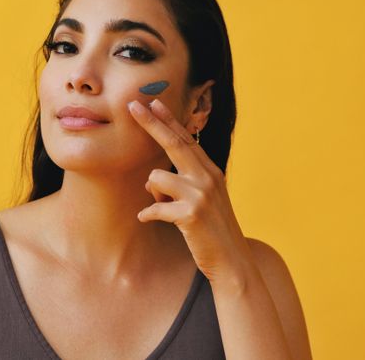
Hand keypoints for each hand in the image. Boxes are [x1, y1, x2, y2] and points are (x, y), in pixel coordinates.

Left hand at [127, 98, 255, 285]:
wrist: (232, 262)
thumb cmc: (211, 231)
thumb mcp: (201, 201)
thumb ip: (179, 186)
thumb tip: (151, 182)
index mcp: (210, 172)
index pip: (186, 139)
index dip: (169, 120)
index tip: (154, 103)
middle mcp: (207, 177)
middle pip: (174, 143)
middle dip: (151, 123)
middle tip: (132, 105)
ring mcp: (200, 195)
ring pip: (156, 178)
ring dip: (154, 195)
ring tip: (167, 210)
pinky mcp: (191, 214)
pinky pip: (154, 207)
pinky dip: (148, 214)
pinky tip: (148, 220)